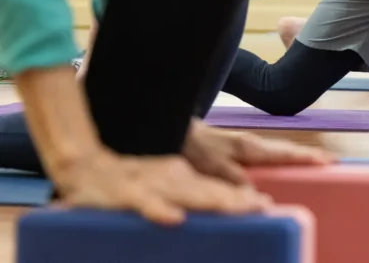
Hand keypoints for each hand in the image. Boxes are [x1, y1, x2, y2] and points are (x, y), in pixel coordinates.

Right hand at [54, 148, 270, 225]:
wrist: (84, 166)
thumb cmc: (132, 180)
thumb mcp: (166, 185)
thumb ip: (194, 194)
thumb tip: (231, 204)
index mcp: (184, 175)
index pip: (220, 186)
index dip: (244, 197)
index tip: (267, 206)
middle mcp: (174, 178)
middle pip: (212, 190)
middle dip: (238, 200)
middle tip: (263, 207)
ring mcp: (152, 184)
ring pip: (187, 194)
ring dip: (213, 202)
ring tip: (237, 209)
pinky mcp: (126, 195)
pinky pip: (145, 204)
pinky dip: (160, 210)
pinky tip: (175, 219)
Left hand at [182, 119, 332, 184]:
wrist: (180, 133)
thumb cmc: (196, 148)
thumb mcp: (215, 167)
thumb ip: (237, 180)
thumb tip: (260, 197)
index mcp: (252, 147)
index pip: (287, 153)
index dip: (308, 157)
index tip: (329, 160)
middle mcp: (254, 143)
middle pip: (288, 149)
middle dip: (311, 155)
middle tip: (332, 161)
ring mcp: (249, 144)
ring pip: (280, 150)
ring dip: (299, 156)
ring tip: (317, 162)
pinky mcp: (241, 148)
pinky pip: (270, 153)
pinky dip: (284, 157)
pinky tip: (285, 163)